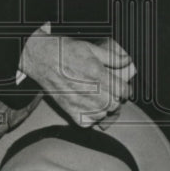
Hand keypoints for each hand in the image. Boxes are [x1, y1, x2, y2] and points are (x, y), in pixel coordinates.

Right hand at [20, 28, 135, 126]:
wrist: (42, 57)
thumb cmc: (65, 51)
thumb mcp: (90, 47)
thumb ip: (112, 57)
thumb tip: (127, 60)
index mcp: (96, 73)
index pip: (121, 90)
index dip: (126, 90)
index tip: (123, 88)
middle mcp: (88, 89)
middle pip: (114, 104)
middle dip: (116, 98)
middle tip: (112, 92)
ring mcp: (78, 101)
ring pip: (103, 114)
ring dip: (105, 108)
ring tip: (101, 99)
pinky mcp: (68, 109)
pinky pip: (87, 122)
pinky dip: (92, 117)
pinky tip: (91, 107)